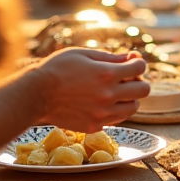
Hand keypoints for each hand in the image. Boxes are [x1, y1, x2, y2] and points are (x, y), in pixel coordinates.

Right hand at [32, 48, 149, 130]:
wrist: (36, 95)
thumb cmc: (57, 68)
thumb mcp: (83, 54)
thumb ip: (109, 57)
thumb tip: (129, 57)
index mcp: (107, 74)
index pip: (139, 67)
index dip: (138, 61)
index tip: (131, 60)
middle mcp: (109, 95)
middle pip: (143, 90)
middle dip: (138, 80)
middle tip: (126, 78)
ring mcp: (102, 113)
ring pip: (133, 107)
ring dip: (130, 98)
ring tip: (117, 92)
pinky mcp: (94, 126)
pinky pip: (117, 119)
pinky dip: (116, 110)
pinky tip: (104, 103)